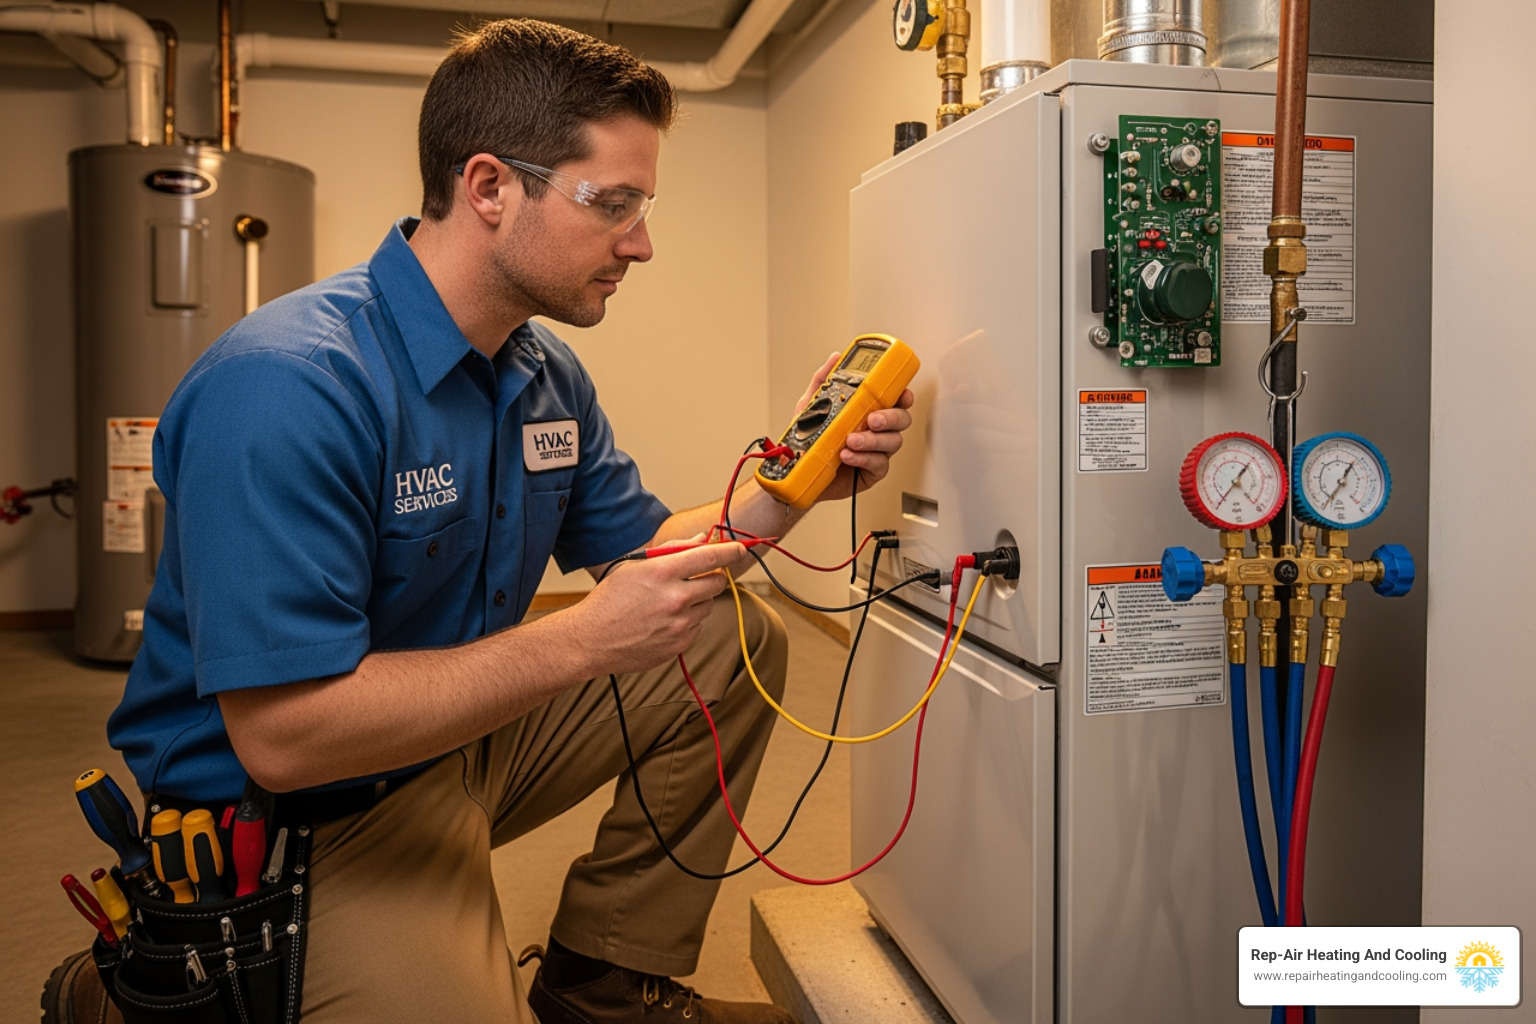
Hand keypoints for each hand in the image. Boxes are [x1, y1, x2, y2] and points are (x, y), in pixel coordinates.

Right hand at [573, 539, 742, 674]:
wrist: (591, 639)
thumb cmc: (610, 598)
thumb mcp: (634, 565)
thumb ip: (672, 550)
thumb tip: (702, 539)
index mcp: (662, 572)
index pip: (710, 556)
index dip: (731, 551)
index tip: (741, 549)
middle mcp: (675, 598)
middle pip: (716, 582)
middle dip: (712, 576)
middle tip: (697, 577)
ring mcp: (679, 624)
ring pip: (708, 605)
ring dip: (697, 601)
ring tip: (669, 603)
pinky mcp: (679, 644)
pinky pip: (698, 627)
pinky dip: (687, 622)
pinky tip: (663, 621)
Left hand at [791, 351, 915, 503]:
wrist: (799, 472)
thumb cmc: (810, 440)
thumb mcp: (811, 406)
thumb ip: (823, 381)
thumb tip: (835, 358)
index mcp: (868, 411)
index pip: (895, 400)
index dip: (904, 396)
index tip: (902, 393)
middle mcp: (876, 430)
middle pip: (901, 419)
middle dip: (890, 417)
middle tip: (872, 419)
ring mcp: (876, 451)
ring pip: (893, 442)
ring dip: (873, 440)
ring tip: (851, 440)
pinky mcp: (871, 471)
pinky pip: (879, 464)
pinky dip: (865, 458)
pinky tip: (849, 456)